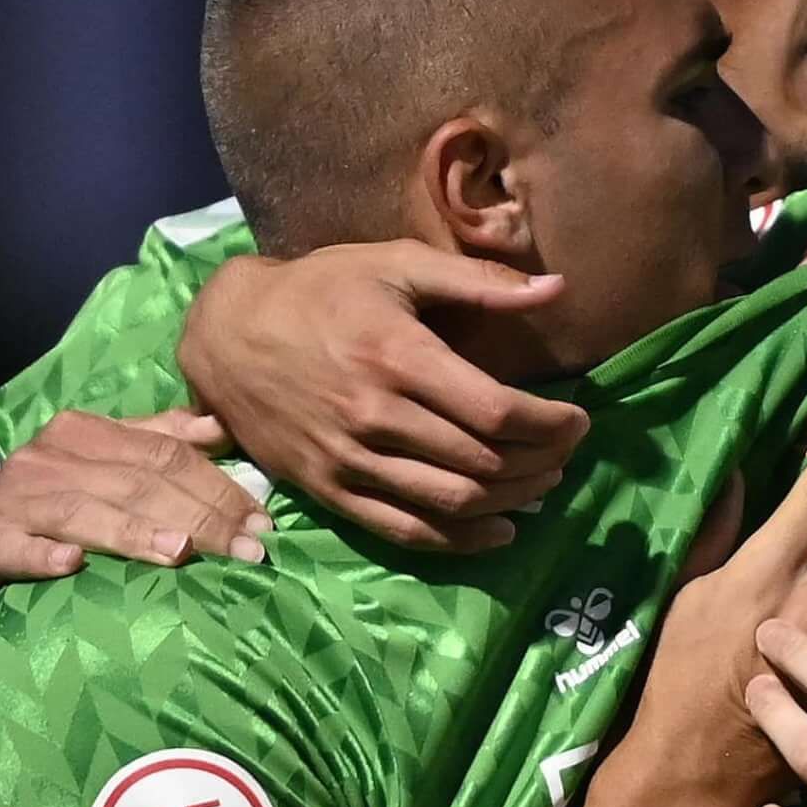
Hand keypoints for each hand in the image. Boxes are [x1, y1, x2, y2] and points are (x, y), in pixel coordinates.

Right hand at [0, 409, 267, 641]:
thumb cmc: (49, 519)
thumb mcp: (101, 474)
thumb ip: (156, 444)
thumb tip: (222, 429)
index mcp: (83, 433)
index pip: (164, 453)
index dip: (218, 485)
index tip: (262, 521)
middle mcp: (47, 457)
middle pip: (136, 482)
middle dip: (199, 515)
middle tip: (247, 550)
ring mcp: (12, 500)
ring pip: (84, 513)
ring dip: (133, 534)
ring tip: (181, 554)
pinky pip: (15, 548)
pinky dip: (43, 556)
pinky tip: (71, 565)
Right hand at [180, 243, 591, 550]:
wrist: (227, 333)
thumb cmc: (319, 291)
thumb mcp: (395, 266)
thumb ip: (478, 281)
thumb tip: (556, 289)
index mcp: (397, 356)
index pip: (496, 412)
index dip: (551, 424)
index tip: (579, 419)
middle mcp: (374, 415)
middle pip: (482, 461)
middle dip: (541, 461)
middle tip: (566, 450)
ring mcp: (349, 460)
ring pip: (451, 501)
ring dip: (512, 501)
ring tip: (542, 483)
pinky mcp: (329, 491)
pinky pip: (405, 530)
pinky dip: (461, 540)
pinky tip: (499, 531)